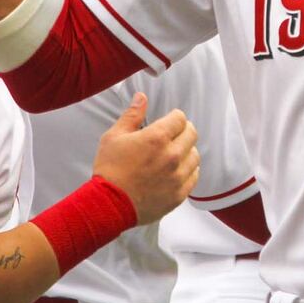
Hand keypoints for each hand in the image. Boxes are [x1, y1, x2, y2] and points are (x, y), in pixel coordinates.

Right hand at [93, 94, 198, 224]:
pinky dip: (188, 171)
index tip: (168, 122)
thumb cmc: (110, 170)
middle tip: (172, 136)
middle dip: (182, 131)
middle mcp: (172, 156)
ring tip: (173, 154)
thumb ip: (132, 115)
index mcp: (157, 138)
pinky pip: (194, 177)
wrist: (108, 204)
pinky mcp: (179, 194)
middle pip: (192, 134)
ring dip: (186, 151)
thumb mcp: (114, 137)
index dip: (174, 117)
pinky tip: (176, 171)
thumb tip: (141, 97)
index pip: (180, 118)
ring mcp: (178, 176)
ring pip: (195, 156)